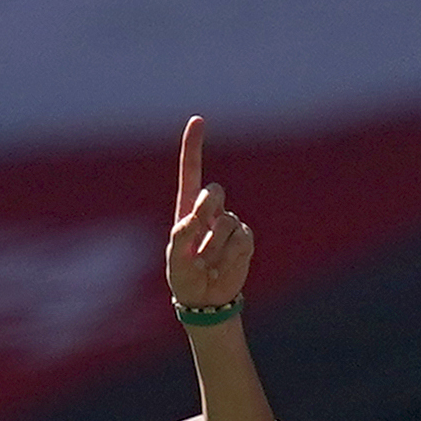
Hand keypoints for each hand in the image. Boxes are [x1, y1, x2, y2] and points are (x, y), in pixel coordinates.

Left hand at [168, 115, 252, 310]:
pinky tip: (222, 268)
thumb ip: (181, 234)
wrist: (206, 300)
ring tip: (207, 264)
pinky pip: (242, 240)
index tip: (198, 120)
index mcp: (187, 210)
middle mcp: (210, 212)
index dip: (193, 146)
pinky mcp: (245, 240)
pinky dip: (230, 257)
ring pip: (227, 223)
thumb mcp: (175, 258)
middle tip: (198, 233)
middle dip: (206, 209)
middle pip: (213, 191)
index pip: (191, 172)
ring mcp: (229, 224)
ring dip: (214, 248)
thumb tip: (196, 218)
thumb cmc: (184, 277)